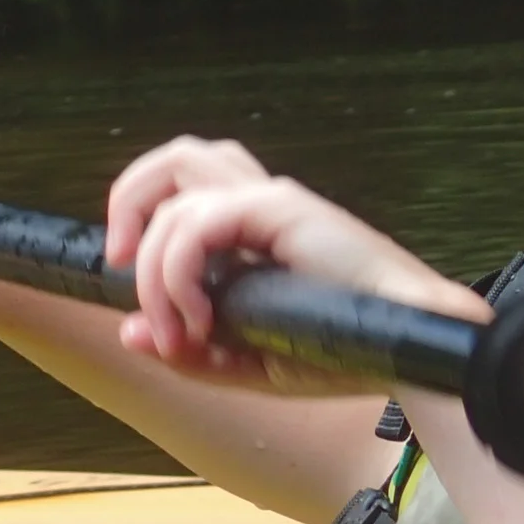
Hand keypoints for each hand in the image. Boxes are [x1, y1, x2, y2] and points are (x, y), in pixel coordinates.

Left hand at [105, 138, 485, 392]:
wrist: (406, 349)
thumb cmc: (342, 351)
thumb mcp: (249, 363)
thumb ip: (191, 351)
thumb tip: (130, 332)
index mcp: (252, 227)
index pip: (182, 188)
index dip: (139, 221)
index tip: (134, 294)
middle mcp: (257, 203)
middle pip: (173, 160)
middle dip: (128, 202)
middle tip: (118, 263)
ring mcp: (269, 201)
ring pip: (174, 196)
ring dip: (152, 269)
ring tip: (177, 327)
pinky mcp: (281, 207)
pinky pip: (197, 223)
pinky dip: (178, 272)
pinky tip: (201, 318)